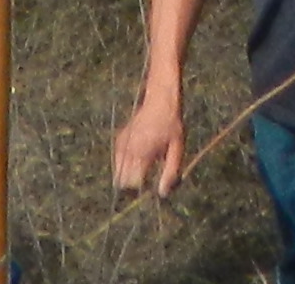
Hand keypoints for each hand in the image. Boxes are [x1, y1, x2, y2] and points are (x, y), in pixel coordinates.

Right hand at [108, 83, 183, 200]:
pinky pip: (117, 160)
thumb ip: (170, 173)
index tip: (150, 186)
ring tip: (142, 170)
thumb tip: (162, 194)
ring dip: (127, 175)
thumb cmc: (172, 126)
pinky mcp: (120, 138)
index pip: (132, 182)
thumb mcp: (177, 149)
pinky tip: (137, 160)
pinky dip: (124, 165)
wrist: (160, 100)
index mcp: (143, 153)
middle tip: (146, 180)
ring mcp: (122, 143)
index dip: (141, 189)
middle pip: (121, 180)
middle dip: (132, 185)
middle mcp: (129, 149)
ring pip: (117, 171)